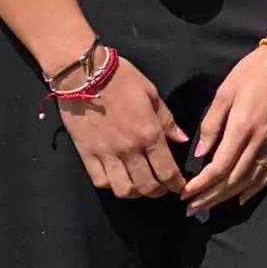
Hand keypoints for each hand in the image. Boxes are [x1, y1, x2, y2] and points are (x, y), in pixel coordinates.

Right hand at [58, 53, 189, 199]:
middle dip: (159, 191)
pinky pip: (100, 181)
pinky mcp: (86, 154)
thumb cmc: (122, 79)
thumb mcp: (152, 94)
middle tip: (163, 188)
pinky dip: (111, 185)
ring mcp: (106, 154)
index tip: (181, 187)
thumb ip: (167, 121)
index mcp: (150, 134)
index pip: (167, 171)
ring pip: (123, 189)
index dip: (176, 184)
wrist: (85, 74)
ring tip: (141, 186)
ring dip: (136, 193)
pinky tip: (118, 179)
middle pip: (146, 186)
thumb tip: (182, 140)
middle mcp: (129, 149)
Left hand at [184, 45, 266, 215]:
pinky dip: (257, 188)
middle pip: (233, 178)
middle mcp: (260, 139)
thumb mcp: (224, 92)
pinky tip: (243, 197)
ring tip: (211, 206)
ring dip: (229, 196)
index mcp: (242, 127)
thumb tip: (201, 152)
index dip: (201, 185)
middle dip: (210, 196)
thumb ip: (211, 124)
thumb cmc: (253, 70)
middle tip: (192, 209)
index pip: (219, 167)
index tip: (184, 194)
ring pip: (251, 179)